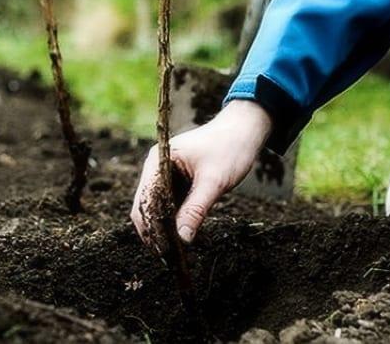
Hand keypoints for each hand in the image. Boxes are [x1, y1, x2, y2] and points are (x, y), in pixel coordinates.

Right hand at [131, 100, 272, 251]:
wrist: (244, 130)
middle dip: (155, 231)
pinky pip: (168, 205)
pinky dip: (172, 221)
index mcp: (159, 160)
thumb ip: (196, 210)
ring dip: (163, 228)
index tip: (164, 250)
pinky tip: (182, 237)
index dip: (152, 227)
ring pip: (155, 208)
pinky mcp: (175, 180)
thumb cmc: (230, 149)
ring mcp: (164, 174)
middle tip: (169, 258)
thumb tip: (182, 239)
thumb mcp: (214, 182)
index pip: (145, 200)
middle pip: (145, 206)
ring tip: (175, 254)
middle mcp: (156, 167)